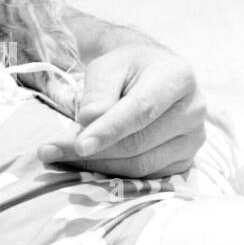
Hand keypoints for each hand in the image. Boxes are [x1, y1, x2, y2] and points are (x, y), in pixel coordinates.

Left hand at [37, 43, 206, 178]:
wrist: (150, 75)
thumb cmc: (127, 68)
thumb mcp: (108, 66)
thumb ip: (98, 92)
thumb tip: (89, 121)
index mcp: (178, 77)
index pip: (141, 110)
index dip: (109, 130)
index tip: (78, 144)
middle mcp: (193, 110)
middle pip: (139, 142)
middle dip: (92, 152)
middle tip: (50, 152)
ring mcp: (193, 139)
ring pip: (141, 165)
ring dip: (97, 167)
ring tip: (59, 158)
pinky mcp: (184, 161)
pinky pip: (146, 177)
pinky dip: (113, 175)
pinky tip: (86, 166)